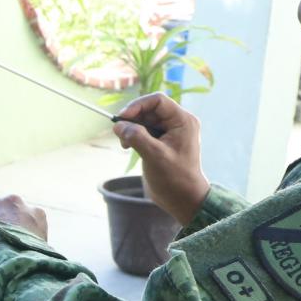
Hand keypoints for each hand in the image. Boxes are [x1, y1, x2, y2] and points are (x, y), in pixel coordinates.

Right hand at [112, 93, 209, 225]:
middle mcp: (177, 123)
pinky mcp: (161, 142)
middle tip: (120, 133)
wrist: (182, 199)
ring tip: (125, 143)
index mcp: (182, 121)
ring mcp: (169, 133)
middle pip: (149, 109)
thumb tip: (118, 125)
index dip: (138, 105)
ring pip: (144, 120)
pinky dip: (133, 136)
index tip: (122, 118)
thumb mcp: (154, 155)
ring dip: (131, 128)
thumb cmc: (174, 178)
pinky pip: (144, 131)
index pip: (157, 101)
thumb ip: (136, 136)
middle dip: (133, 118)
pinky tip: (128, 146)